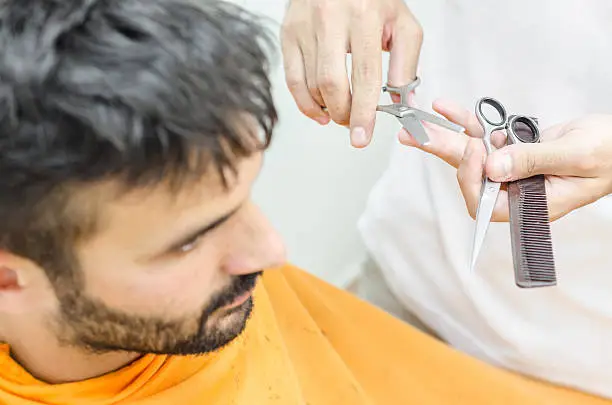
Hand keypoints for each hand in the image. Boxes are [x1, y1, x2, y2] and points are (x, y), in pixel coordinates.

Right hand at [280, 0, 422, 146]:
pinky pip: (292, 79)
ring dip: (327, 109)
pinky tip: (320, 111)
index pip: (364, 75)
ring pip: (312, 84)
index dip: (363, 112)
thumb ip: (406, 63)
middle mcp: (331, 18)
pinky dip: (305, 103)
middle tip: (354, 124)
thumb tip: (401, 103)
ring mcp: (305, 26)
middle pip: (332, 84)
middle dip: (343, 114)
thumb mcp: (401, 22)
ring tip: (341, 112)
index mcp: (364, 15)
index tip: (362, 136)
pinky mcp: (288, 33)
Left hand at [400, 98, 611, 220]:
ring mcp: (511, 168)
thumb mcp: (575, 157)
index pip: (485, 204)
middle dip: (442, 154)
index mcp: (531, 205)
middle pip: (470, 176)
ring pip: (472, 154)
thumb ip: (533, 161)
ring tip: (420, 120)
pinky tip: (449, 109)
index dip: (472, 180)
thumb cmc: (609, 154)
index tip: (478, 152)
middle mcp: (516, 189)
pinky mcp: (511, 149)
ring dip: (447, 135)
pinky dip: (468, 122)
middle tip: (413, 136)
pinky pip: (484, 136)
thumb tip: (492, 168)